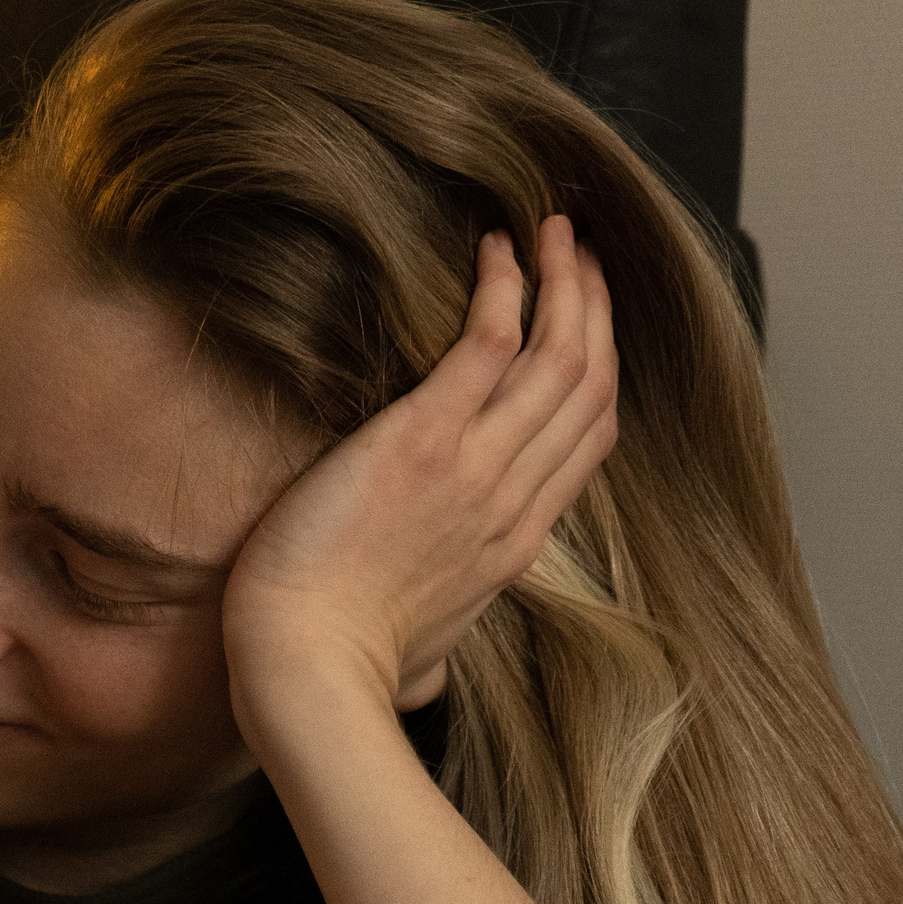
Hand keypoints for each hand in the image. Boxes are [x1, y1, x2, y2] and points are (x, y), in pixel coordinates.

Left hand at [221, 216, 617, 717]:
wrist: (305, 670)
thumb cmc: (340, 671)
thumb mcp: (415, 661)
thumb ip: (432, 647)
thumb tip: (426, 673)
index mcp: (512, 546)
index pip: (586, 444)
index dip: (597, 374)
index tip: (588, 329)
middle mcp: (511, 499)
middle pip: (588, 385)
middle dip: (594, 309)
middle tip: (585, 254)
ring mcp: (475, 468)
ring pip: (559, 355)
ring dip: (565, 282)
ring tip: (557, 229)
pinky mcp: (421, 440)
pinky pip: (488, 344)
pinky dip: (503, 289)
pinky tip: (498, 248)